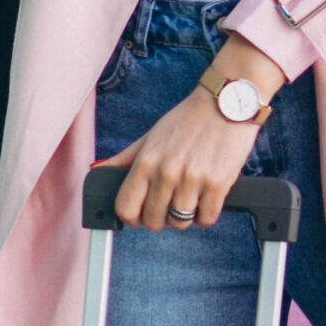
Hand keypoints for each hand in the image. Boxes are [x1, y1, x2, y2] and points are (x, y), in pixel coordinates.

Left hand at [103, 35, 286, 229]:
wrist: (228, 102)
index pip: (126, 208)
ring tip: (190, 200)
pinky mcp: (219, 184)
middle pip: (153, 220)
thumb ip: (124, 159)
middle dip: (160, 218)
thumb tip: (98, 172)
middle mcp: (167, 172)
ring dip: (184, 217)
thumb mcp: (151, 136)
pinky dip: (205, 215)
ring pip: (180, 223)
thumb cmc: (188, 120)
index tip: (141, 216)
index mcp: (147, 161)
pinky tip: (206, 200)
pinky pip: (206, 219)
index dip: (132, 218)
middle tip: (170, 205)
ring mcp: (193, 179)